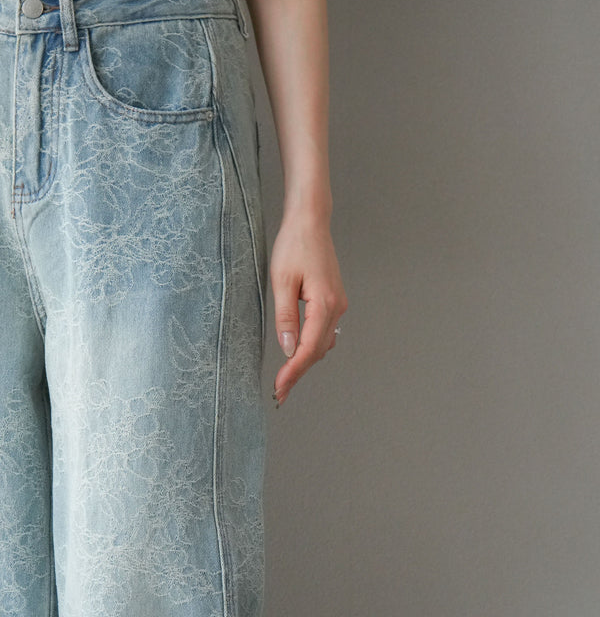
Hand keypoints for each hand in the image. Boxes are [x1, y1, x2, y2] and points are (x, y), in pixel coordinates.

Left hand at [269, 213, 347, 406]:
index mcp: (325, 304)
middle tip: (278, 394)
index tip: (279, 389)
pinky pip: (324, 332)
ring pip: (322, 344)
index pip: (308, 349)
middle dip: (298, 373)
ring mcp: (338, 304)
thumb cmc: (294, 246)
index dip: (293, 372)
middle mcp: (336, 307)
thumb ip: (286, 317)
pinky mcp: (334, 300)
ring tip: (284, 380)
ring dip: (304, 362)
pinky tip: (296, 355)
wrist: (310, 222)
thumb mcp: (281, 282)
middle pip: (317, 351)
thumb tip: (287, 349)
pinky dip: (310, 347)